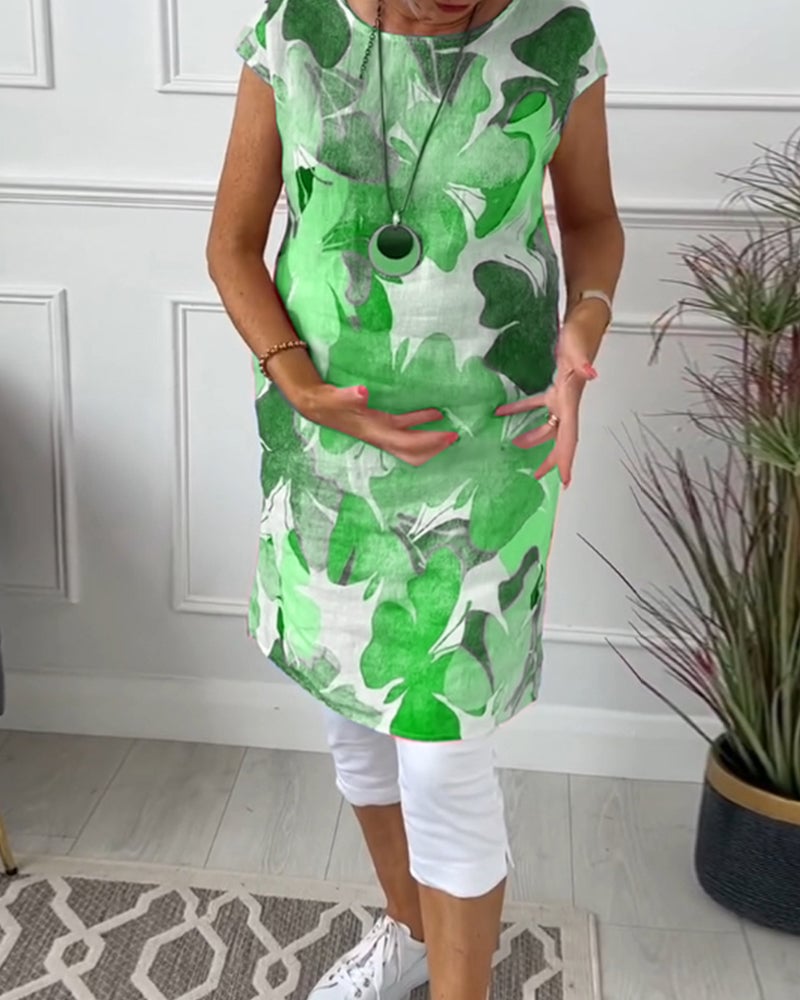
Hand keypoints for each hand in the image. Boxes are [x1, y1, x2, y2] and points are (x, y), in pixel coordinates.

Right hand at [298, 383, 457, 466]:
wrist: (315, 405)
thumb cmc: (325, 403)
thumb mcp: (334, 398)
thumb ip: (348, 396)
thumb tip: (362, 392)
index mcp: (375, 432)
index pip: (408, 443)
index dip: (430, 442)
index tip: (450, 435)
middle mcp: (382, 436)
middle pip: (414, 452)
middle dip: (434, 448)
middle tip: (455, 437)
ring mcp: (382, 431)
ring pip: (412, 443)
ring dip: (430, 439)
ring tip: (450, 430)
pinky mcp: (381, 422)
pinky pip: (406, 426)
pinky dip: (420, 422)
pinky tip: (434, 413)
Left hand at [494, 321, 598, 486]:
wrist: (584, 320)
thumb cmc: (581, 333)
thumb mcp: (578, 347)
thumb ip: (583, 362)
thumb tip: (591, 374)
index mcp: (571, 400)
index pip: (570, 436)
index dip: (567, 459)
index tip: (565, 480)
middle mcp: (568, 403)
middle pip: (560, 439)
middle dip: (551, 459)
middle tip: (537, 476)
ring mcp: (561, 396)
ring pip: (549, 425)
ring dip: (534, 438)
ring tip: (517, 446)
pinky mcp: (555, 386)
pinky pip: (536, 404)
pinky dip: (520, 410)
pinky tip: (503, 412)